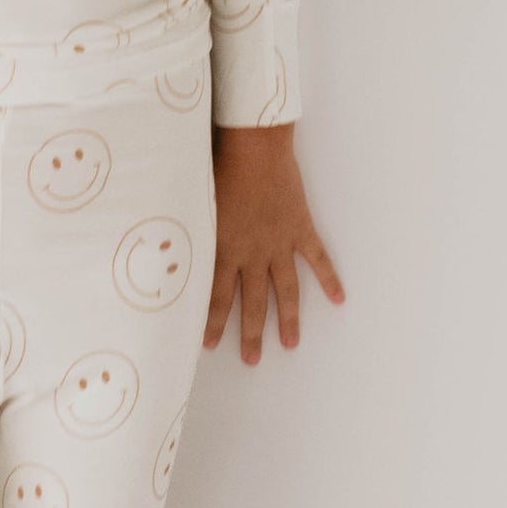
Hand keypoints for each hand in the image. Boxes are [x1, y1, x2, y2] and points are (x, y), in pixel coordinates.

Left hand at [204, 123, 343, 363]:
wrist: (253, 146)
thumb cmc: (218, 168)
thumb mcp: (193, 204)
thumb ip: (188, 232)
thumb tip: (167, 249)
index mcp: (224, 249)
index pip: (216, 297)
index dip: (213, 323)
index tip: (209, 345)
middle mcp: (253, 254)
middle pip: (253, 302)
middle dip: (251, 334)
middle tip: (252, 360)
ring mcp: (280, 243)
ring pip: (286, 290)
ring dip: (288, 319)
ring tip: (290, 344)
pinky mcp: (301, 227)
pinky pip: (318, 259)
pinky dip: (329, 278)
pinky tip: (339, 299)